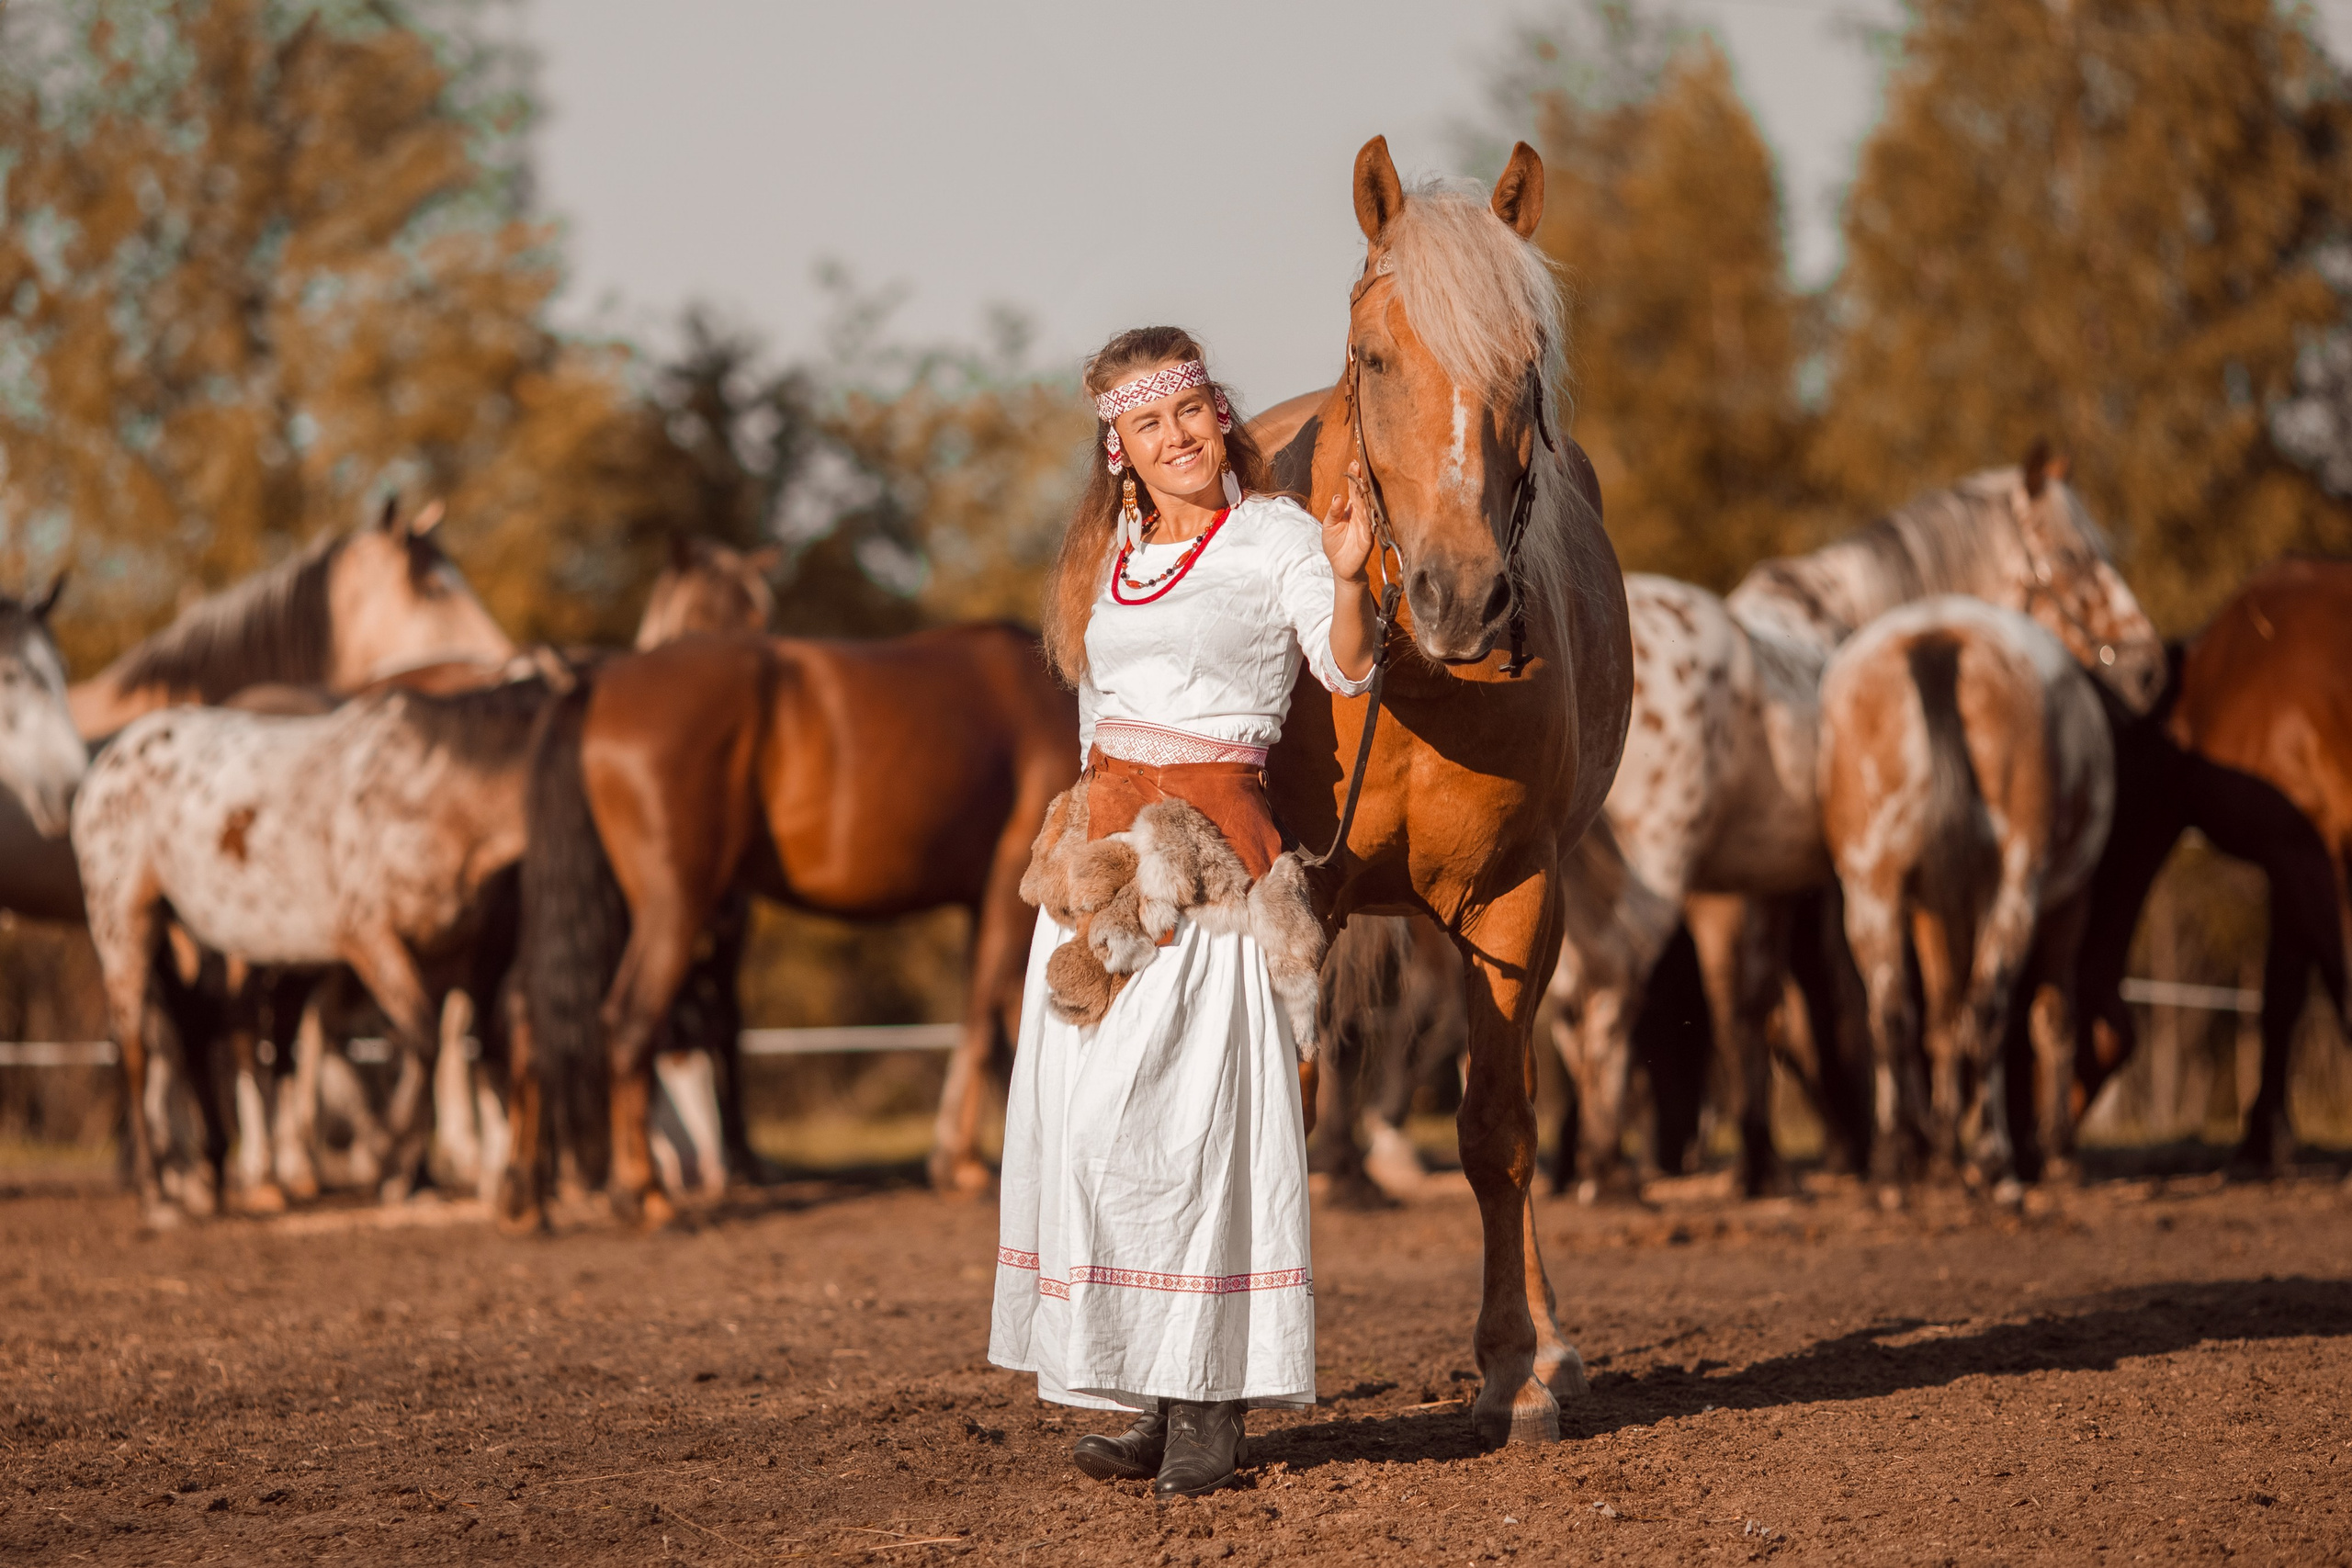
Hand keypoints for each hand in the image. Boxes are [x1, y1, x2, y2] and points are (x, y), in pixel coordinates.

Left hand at [1321, 461, 1374, 584]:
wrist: (1341, 567)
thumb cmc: (1335, 545)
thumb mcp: (1329, 526)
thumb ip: (1333, 512)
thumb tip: (1337, 496)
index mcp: (1351, 509)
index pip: (1353, 490)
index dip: (1354, 477)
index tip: (1353, 463)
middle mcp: (1361, 514)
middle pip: (1362, 494)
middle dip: (1360, 480)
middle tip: (1359, 465)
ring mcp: (1366, 525)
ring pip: (1367, 506)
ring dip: (1365, 494)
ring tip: (1363, 480)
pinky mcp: (1369, 537)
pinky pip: (1370, 524)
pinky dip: (1368, 514)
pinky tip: (1367, 504)